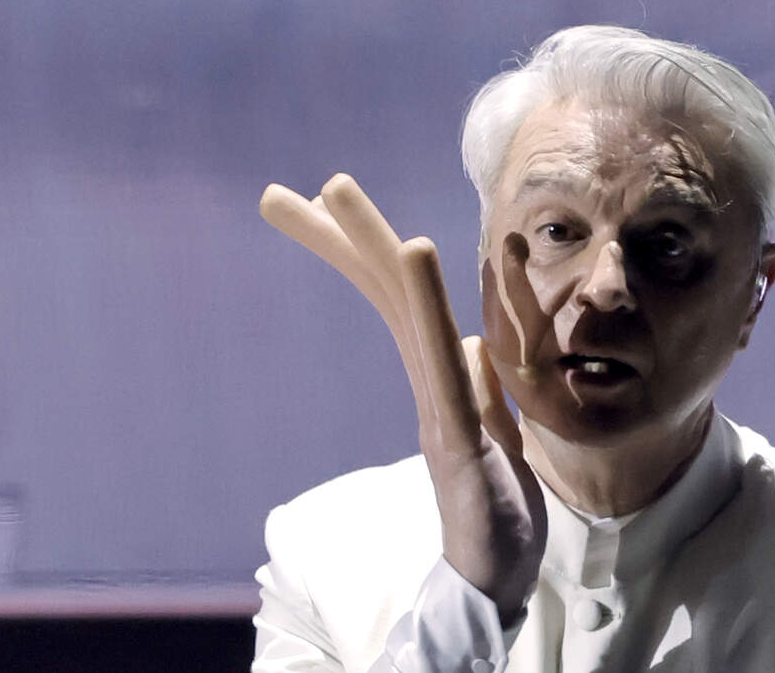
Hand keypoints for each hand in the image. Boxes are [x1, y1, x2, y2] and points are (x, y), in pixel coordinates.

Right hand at [258, 174, 546, 620]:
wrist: (498, 584)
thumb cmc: (497, 515)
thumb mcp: (497, 436)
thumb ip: (484, 387)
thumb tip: (478, 342)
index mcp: (441, 381)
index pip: (400, 303)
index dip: (368, 254)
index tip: (331, 210)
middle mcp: (429, 385)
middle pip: (383, 295)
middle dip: (339, 240)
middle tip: (276, 195)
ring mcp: (436, 405)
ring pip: (403, 312)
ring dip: (369, 248)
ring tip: (333, 191)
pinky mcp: (454, 431)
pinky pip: (440, 356)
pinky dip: (425, 300)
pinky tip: (411, 248)